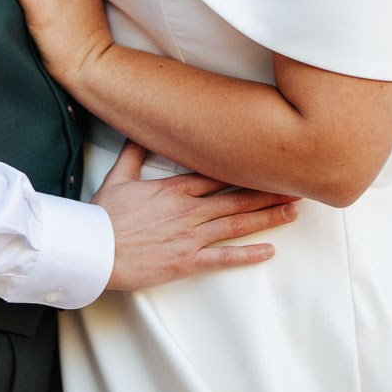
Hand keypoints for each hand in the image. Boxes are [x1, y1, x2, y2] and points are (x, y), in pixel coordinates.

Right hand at [96, 142, 300, 290]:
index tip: (267, 162)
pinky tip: (269, 251)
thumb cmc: (105, 216)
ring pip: (237, 224)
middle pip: (237, 197)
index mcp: (175, 188)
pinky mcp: (188, 261)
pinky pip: (224, 258)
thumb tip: (140, 131)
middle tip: (295, 184)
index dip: (247, 168)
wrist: (96, 250)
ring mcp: (191, 236)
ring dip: (267, 217)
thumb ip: (134, 153)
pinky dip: (248, 255)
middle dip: (268, 191)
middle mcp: (189, 210)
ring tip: (292, 210)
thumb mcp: (119, 176)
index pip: (219, 174)